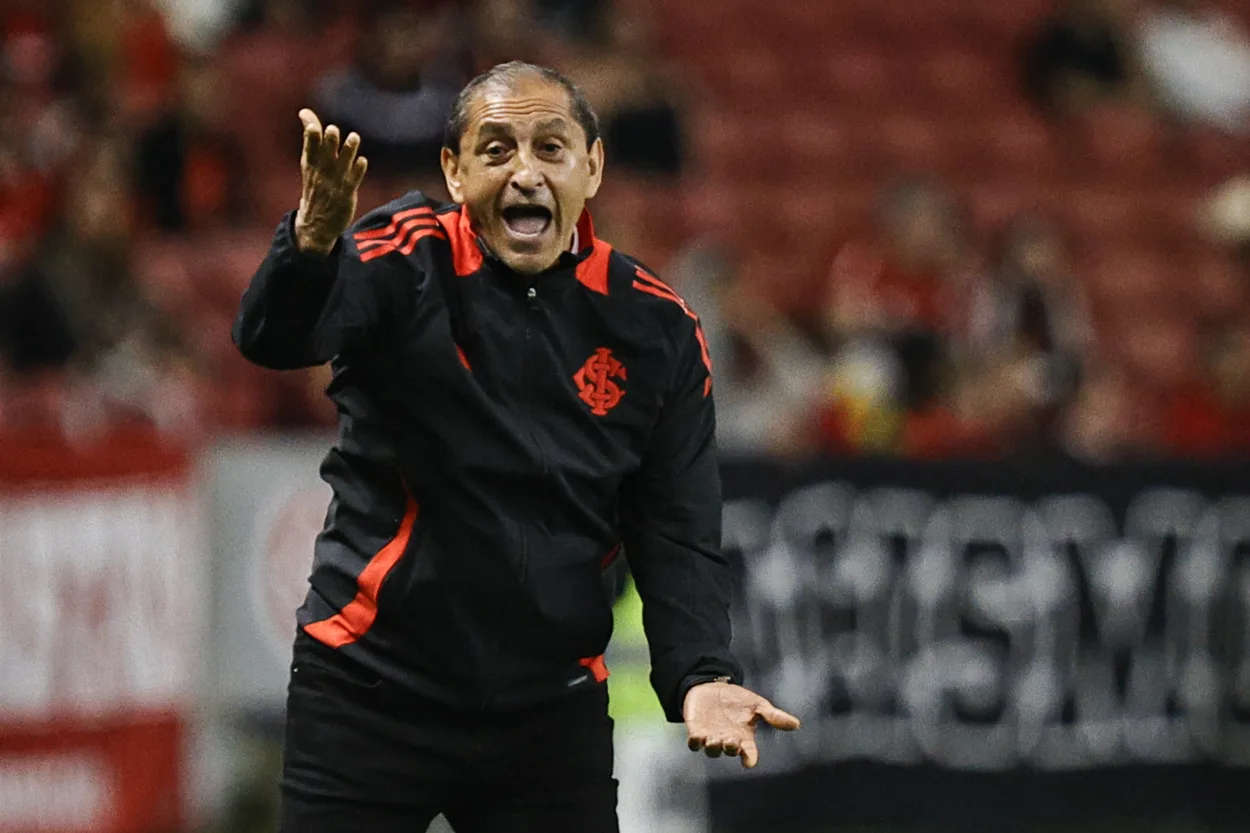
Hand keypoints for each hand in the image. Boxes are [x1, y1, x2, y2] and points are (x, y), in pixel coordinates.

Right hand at [294, 109, 367, 255]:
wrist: (316, 224)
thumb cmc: (315, 185)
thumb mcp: (309, 162)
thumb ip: (311, 138)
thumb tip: (304, 111)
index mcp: (310, 164)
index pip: (309, 148)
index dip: (310, 137)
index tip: (311, 126)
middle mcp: (322, 172)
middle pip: (325, 154)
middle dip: (329, 143)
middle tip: (333, 129)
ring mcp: (334, 183)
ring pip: (342, 165)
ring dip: (348, 151)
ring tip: (354, 137)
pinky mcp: (347, 194)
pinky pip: (353, 181)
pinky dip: (357, 171)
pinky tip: (363, 160)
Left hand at [683, 681, 799, 768]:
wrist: (711, 688)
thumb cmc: (737, 700)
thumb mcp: (757, 705)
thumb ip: (774, 716)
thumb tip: (796, 724)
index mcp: (744, 738)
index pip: (749, 753)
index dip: (749, 758)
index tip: (749, 762)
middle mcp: (728, 741)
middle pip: (729, 751)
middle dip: (730, 748)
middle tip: (731, 740)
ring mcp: (711, 738)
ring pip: (712, 751)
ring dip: (713, 747)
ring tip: (714, 739)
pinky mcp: (696, 732)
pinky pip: (694, 744)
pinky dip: (695, 743)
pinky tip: (697, 737)